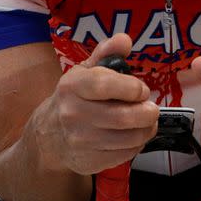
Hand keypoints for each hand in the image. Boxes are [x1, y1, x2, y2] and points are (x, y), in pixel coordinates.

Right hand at [41, 34, 158, 175]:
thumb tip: (125, 40)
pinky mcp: (88, 161)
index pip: (104, 85)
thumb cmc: (75, 98)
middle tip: (152, 109)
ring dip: (146, 130)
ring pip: (128, 138)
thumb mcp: (85, 71)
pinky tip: (134, 136)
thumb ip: (106, 53)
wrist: (48, 135)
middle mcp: (72, 113)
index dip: (131, 88)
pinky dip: (136, 145)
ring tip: (147, 122)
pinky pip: (124, 155)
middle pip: (122, 117)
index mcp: (72, 86)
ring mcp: (80, 140)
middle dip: (147, 113)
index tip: (142, 90)